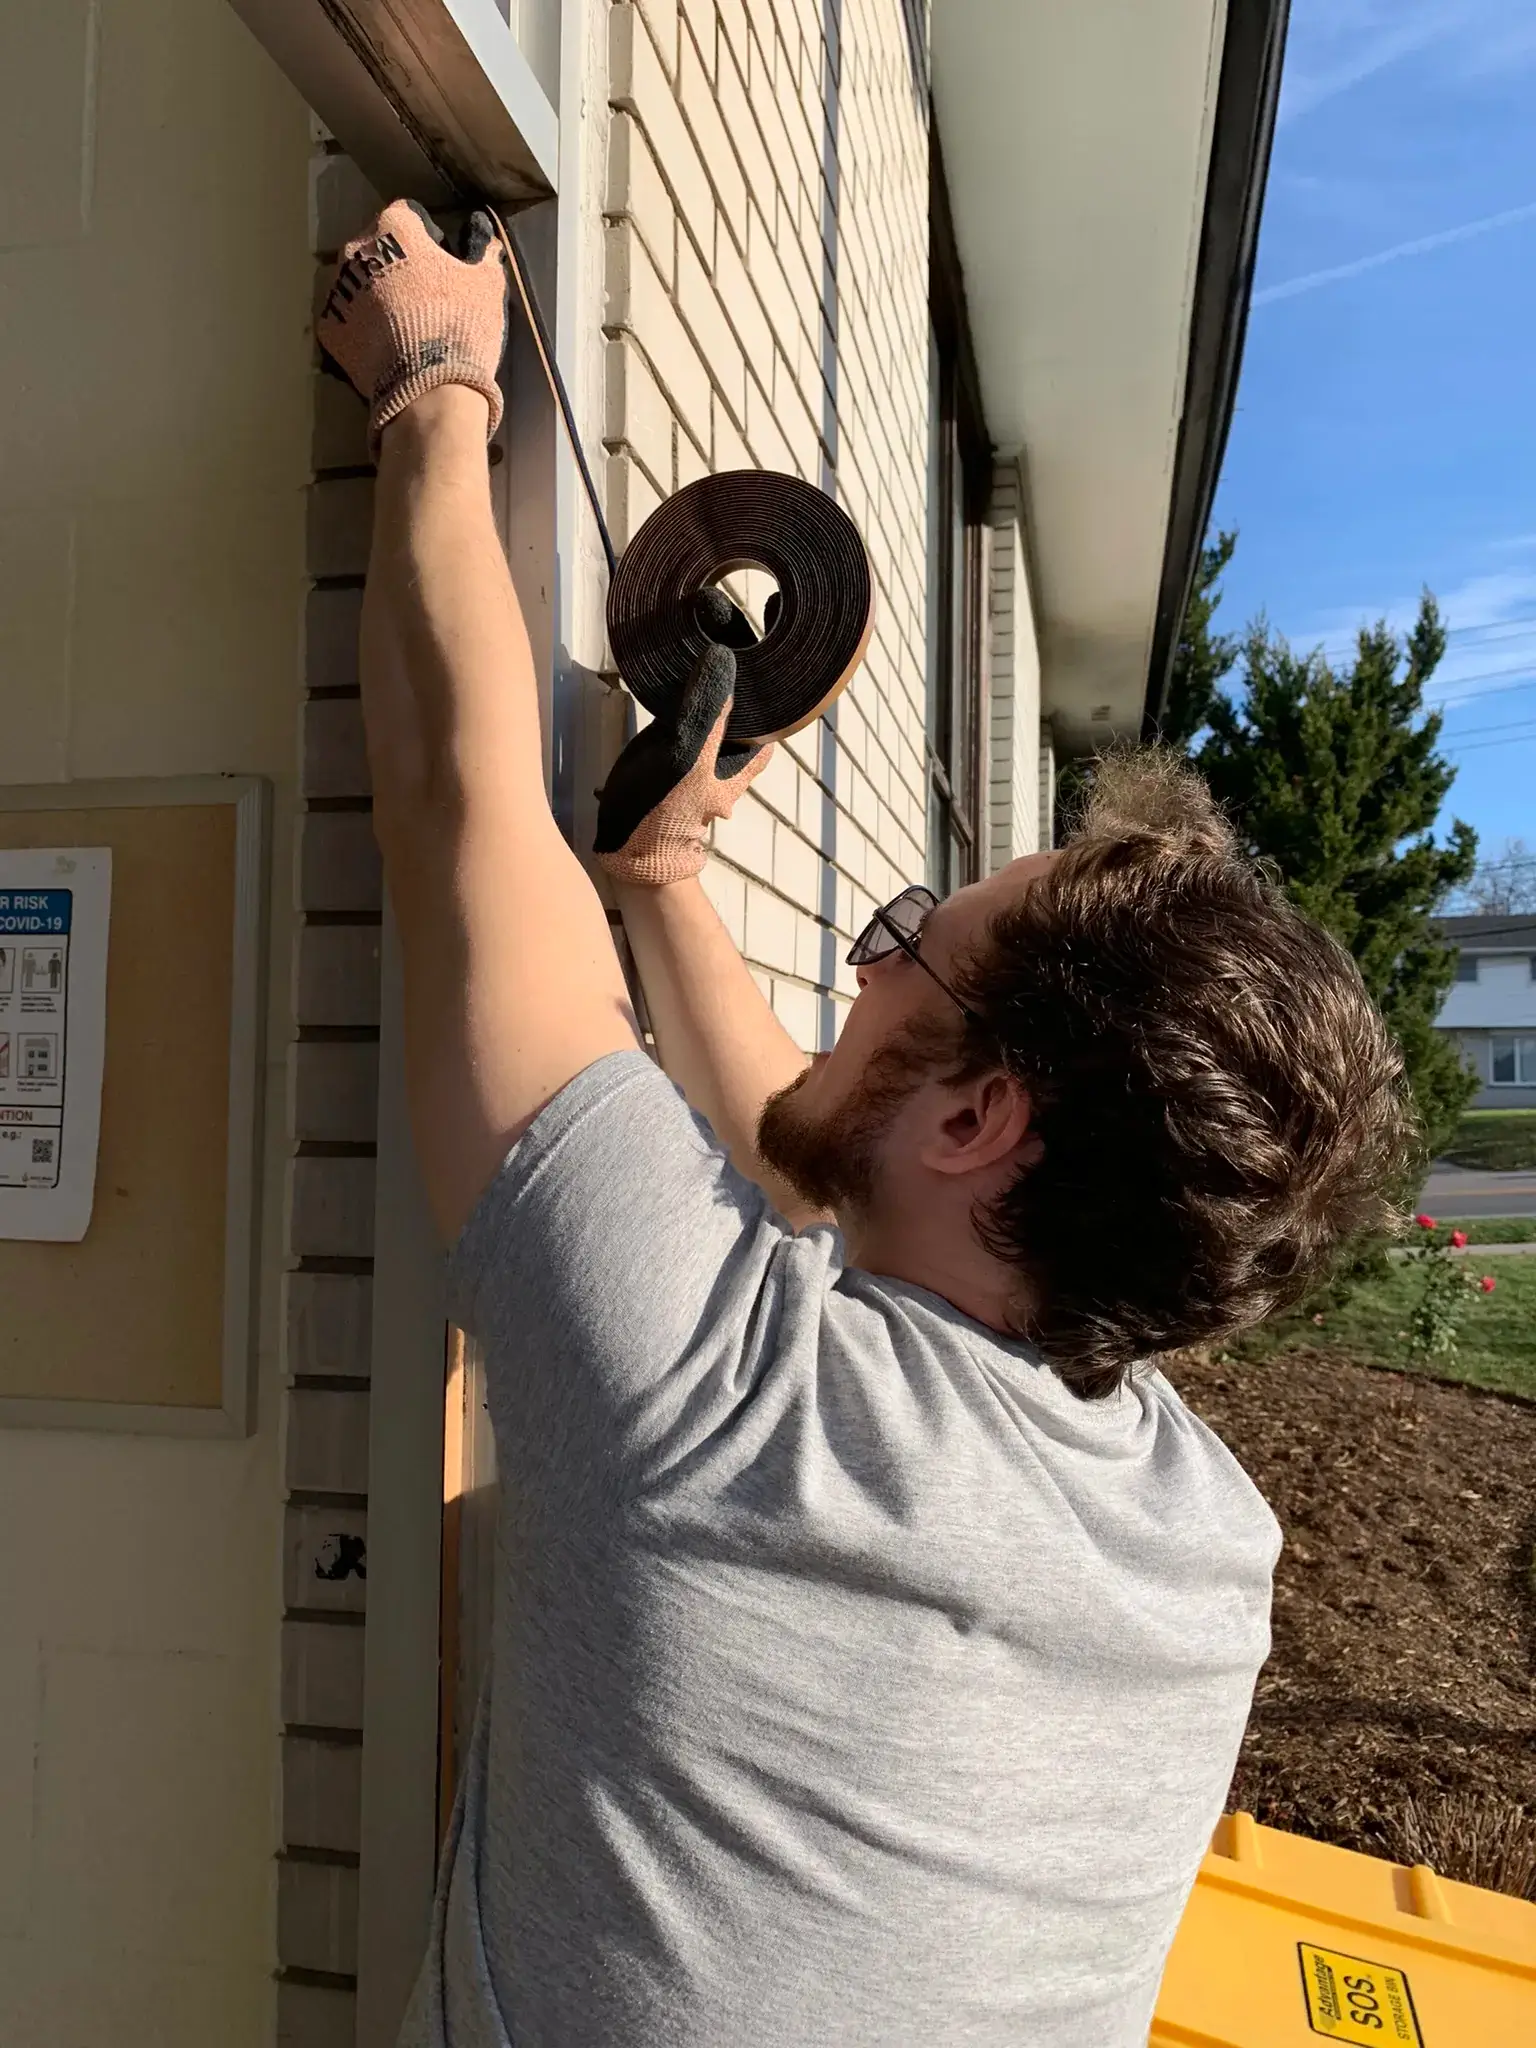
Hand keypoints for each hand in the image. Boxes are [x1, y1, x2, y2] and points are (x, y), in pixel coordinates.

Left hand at [317, 199, 507, 453]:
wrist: (429, 388)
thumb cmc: (460, 325)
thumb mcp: (487, 283)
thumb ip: (483, 250)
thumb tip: (482, 233)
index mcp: (393, 227)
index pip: (408, 215)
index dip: (428, 237)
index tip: (441, 261)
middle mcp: (356, 250)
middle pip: (376, 246)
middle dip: (395, 263)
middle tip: (421, 294)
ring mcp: (337, 291)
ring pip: (357, 281)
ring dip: (375, 293)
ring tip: (400, 323)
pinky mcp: (328, 329)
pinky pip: (346, 319)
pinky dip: (361, 327)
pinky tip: (383, 345)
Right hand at [595, 591, 773, 886]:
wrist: (630, 852)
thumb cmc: (661, 813)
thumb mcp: (683, 757)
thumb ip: (704, 710)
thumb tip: (727, 657)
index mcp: (747, 747)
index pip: (777, 688)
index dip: (782, 646)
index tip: (779, 604)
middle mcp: (734, 743)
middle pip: (754, 684)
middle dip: (754, 642)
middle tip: (748, 598)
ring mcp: (709, 741)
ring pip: (724, 689)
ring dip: (723, 652)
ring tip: (715, 610)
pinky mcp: (680, 740)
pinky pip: (695, 697)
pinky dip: (694, 671)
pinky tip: (684, 648)